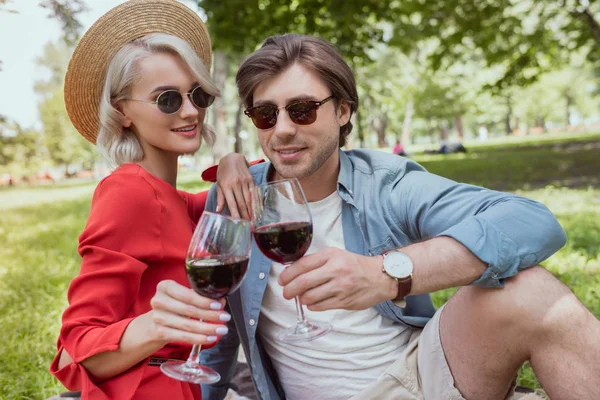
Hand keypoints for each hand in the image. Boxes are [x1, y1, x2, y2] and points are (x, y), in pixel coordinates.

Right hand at [148, 280, 230, 345]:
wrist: (150, 324)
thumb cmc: (171, 307)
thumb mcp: (181, 297)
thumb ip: (199, 297)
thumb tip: (221, 301)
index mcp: (165, 287)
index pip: (188, 294)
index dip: (204, 301)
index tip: (219, 305)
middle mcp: (159, 301)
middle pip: (189, 310)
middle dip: (210, 315)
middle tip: (225, 317)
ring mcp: (158, 318)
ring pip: (188, 325)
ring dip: (208, 328)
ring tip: (221, 329)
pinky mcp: (159, 332)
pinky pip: (183, 336)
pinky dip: (198, 338)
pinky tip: (209, 338)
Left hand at [216, 152, 253, 218]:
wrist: (232, 157)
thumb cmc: (223, 172)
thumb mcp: (219, 184)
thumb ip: (220, 198)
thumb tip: (219, 211)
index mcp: (226, 186)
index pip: (232, 203)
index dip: (236, 214)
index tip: (238, 222)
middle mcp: (236, 184)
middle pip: (242, 203)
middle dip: (245, 215)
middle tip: (248, 225)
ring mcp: (245, 181)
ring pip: (249, 199)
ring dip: (251, 210)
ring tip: (253, 220)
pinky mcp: (251, 179)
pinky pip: (254, 193)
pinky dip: (256, 202)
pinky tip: (257, 209)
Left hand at [278, 248, 396, 310]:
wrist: (380, 277)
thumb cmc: (354, 265)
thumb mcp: (336, 255)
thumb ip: (316, 261)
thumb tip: (292, 272)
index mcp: (331, 255)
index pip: (302, 265)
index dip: (287, 274)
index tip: (282, 280)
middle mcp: (335, 270)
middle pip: (302, 282)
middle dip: (289, 290)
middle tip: (286, 293)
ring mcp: (340, 287)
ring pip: (309, 297)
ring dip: (301, 299)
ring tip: (302, 297)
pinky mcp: (344, 301)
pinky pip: (319, 306)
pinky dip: (312, 305)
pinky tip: (313, 302)